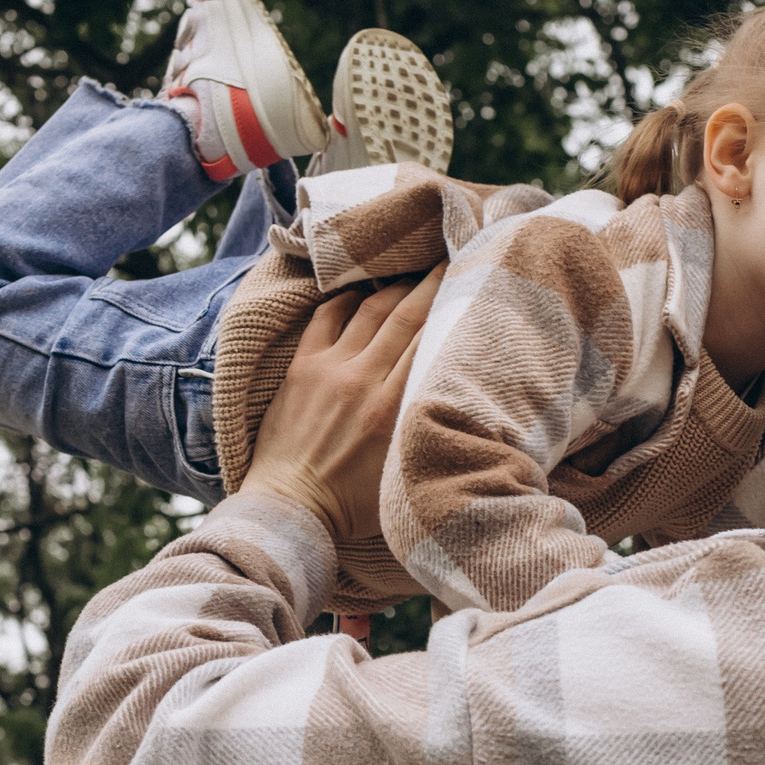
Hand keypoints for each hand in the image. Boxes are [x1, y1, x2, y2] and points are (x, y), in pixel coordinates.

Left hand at [241, 265, 441, 543]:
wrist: (291, 509)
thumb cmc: (353, 504)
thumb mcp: (406, 474)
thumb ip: (432, 434)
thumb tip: (465, 404)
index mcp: (393, 406)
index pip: (431, 337)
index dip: (454, 303)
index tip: (474, 279)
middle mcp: (363, 378)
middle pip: (406, 313)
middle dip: (433, 280)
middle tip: (453, 255)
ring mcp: (329, 368)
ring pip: (370, 308)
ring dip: (395, 285)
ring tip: (415, 270)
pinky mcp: (301, 367)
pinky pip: (326, 316)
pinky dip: (346, 297)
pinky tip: (362, 287)